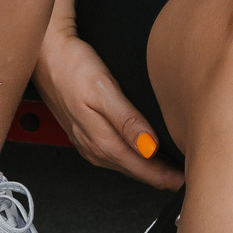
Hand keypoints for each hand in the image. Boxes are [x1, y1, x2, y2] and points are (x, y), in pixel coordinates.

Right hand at [34, 26, 181, 190]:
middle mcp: (93, 147)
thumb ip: (127, 120)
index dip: (166, 177)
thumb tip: (150, 147)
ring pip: (124, 164)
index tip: (187, 180)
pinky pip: (114, 154)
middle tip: (187, 178)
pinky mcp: (84, 132)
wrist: (45, 52)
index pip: (142, 168)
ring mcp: (87, 141)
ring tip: (170, 169)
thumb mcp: (103, 89)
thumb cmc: (72, 65)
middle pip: (134, 170)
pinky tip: (142, 151)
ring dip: (147, 169)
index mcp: (101, 140)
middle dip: (160, 178)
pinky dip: (132, 158)